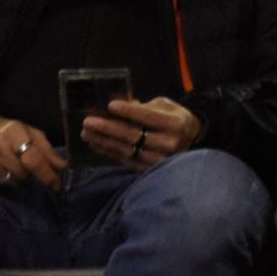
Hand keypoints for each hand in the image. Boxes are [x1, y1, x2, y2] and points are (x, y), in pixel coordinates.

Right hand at [0, 117, 66, 190]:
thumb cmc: (11, 134)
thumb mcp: (31, 134)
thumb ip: (47, 150)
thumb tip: (64, 167)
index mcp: (14, 132)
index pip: (34, 159)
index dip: (47, 174)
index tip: (56, 185)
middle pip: (24, 173)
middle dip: (32, 174)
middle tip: (30, 169)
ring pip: (12, 181)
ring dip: (18, 178)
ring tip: (14, 167)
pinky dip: (5, 181)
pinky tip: (2, 171)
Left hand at [82, 96, 203, 170]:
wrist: (189, 139)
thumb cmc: (173, 118)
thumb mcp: (166, 106)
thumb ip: (146, 106)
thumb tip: (122, 105)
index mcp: (176, 124)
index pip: (148, 117)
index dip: (128, 111)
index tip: (110, 105)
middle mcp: (169, 143)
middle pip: (134, 135)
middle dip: (108, 128)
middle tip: (88, 122)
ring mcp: (159, 159)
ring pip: (126, 150)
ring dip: (103, 142)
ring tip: (87, 133)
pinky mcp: (149, 169)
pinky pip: (125, 161)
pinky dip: (109, 152)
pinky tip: (96, 144)